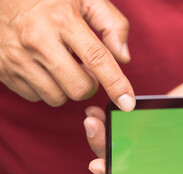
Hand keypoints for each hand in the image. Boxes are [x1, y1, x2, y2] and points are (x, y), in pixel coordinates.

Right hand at [0, 0, 134, 110]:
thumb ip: (111, 24)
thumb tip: (123, 57)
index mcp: (63, 19)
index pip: (97, 59)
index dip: (116, 84)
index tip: (127, 103)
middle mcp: (38, 40)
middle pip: (79, 88)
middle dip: (89, 84)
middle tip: (84, 67)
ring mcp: (17, 57)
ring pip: (57, 97)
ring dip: (67, 87)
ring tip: (62, 65)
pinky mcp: (3, 70)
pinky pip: (36, 96)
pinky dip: (46, 88)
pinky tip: (43, 68)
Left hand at [84, 77, 182, 173]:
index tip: (103, 170)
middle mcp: (167, 162)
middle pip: (130, 168)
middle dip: (106, 156)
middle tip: (93, 136)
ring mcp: (157, 143)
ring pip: (125, 147)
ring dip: (104, 137)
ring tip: (91, 121)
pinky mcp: (152, 124)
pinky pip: (129, 126)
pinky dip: (113, 119)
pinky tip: (99, 110)